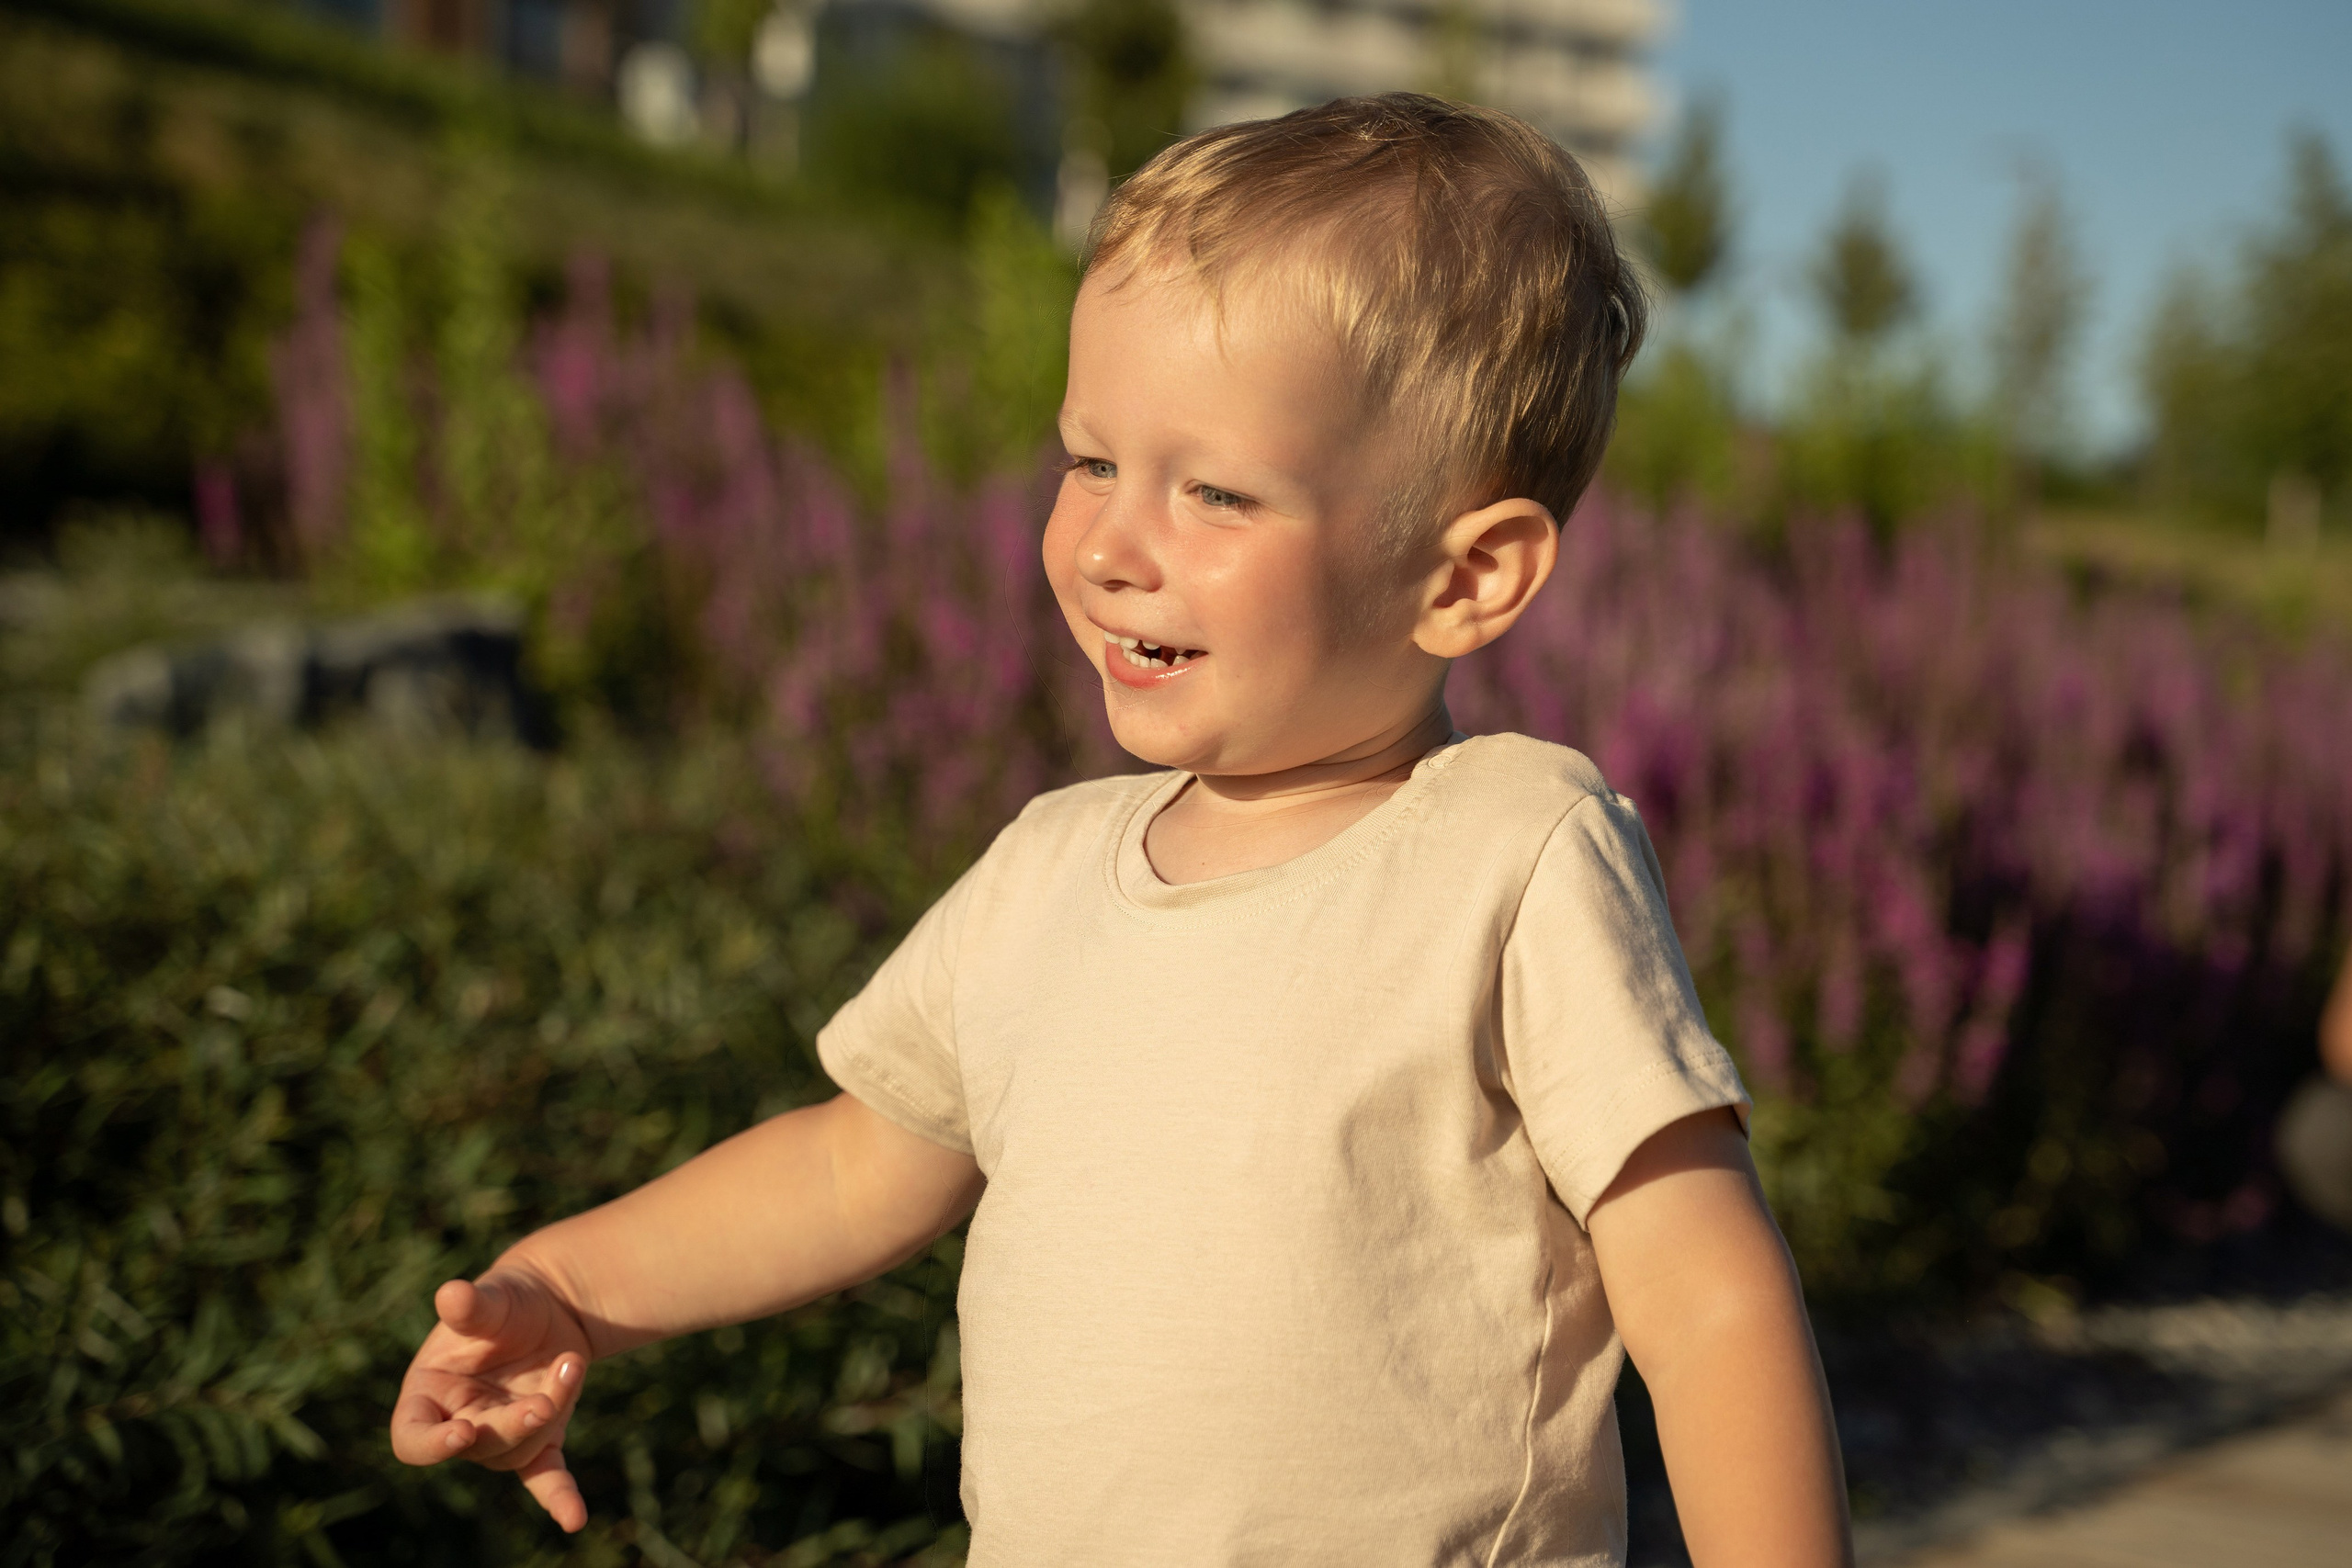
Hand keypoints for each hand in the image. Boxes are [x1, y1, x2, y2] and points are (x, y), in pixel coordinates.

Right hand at [389, 1272, 595, 1531]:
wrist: (551, 1303)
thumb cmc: (507, 1300)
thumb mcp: (492, 1298)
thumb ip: (472, 1306)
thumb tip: (451, 1295)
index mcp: (428, 1394)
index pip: (412, 1437)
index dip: (432, 1444)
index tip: (463, 1431)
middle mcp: (459, 1422)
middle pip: (478, 1448)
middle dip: (512, 1426)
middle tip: (542, 1403)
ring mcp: (501, 1435)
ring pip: (519, 1450)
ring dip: (551, 1409)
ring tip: (570, 1361)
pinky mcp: (542, 1440)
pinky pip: (545, 1477)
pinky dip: (559, 1496)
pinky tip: (574, 1520)